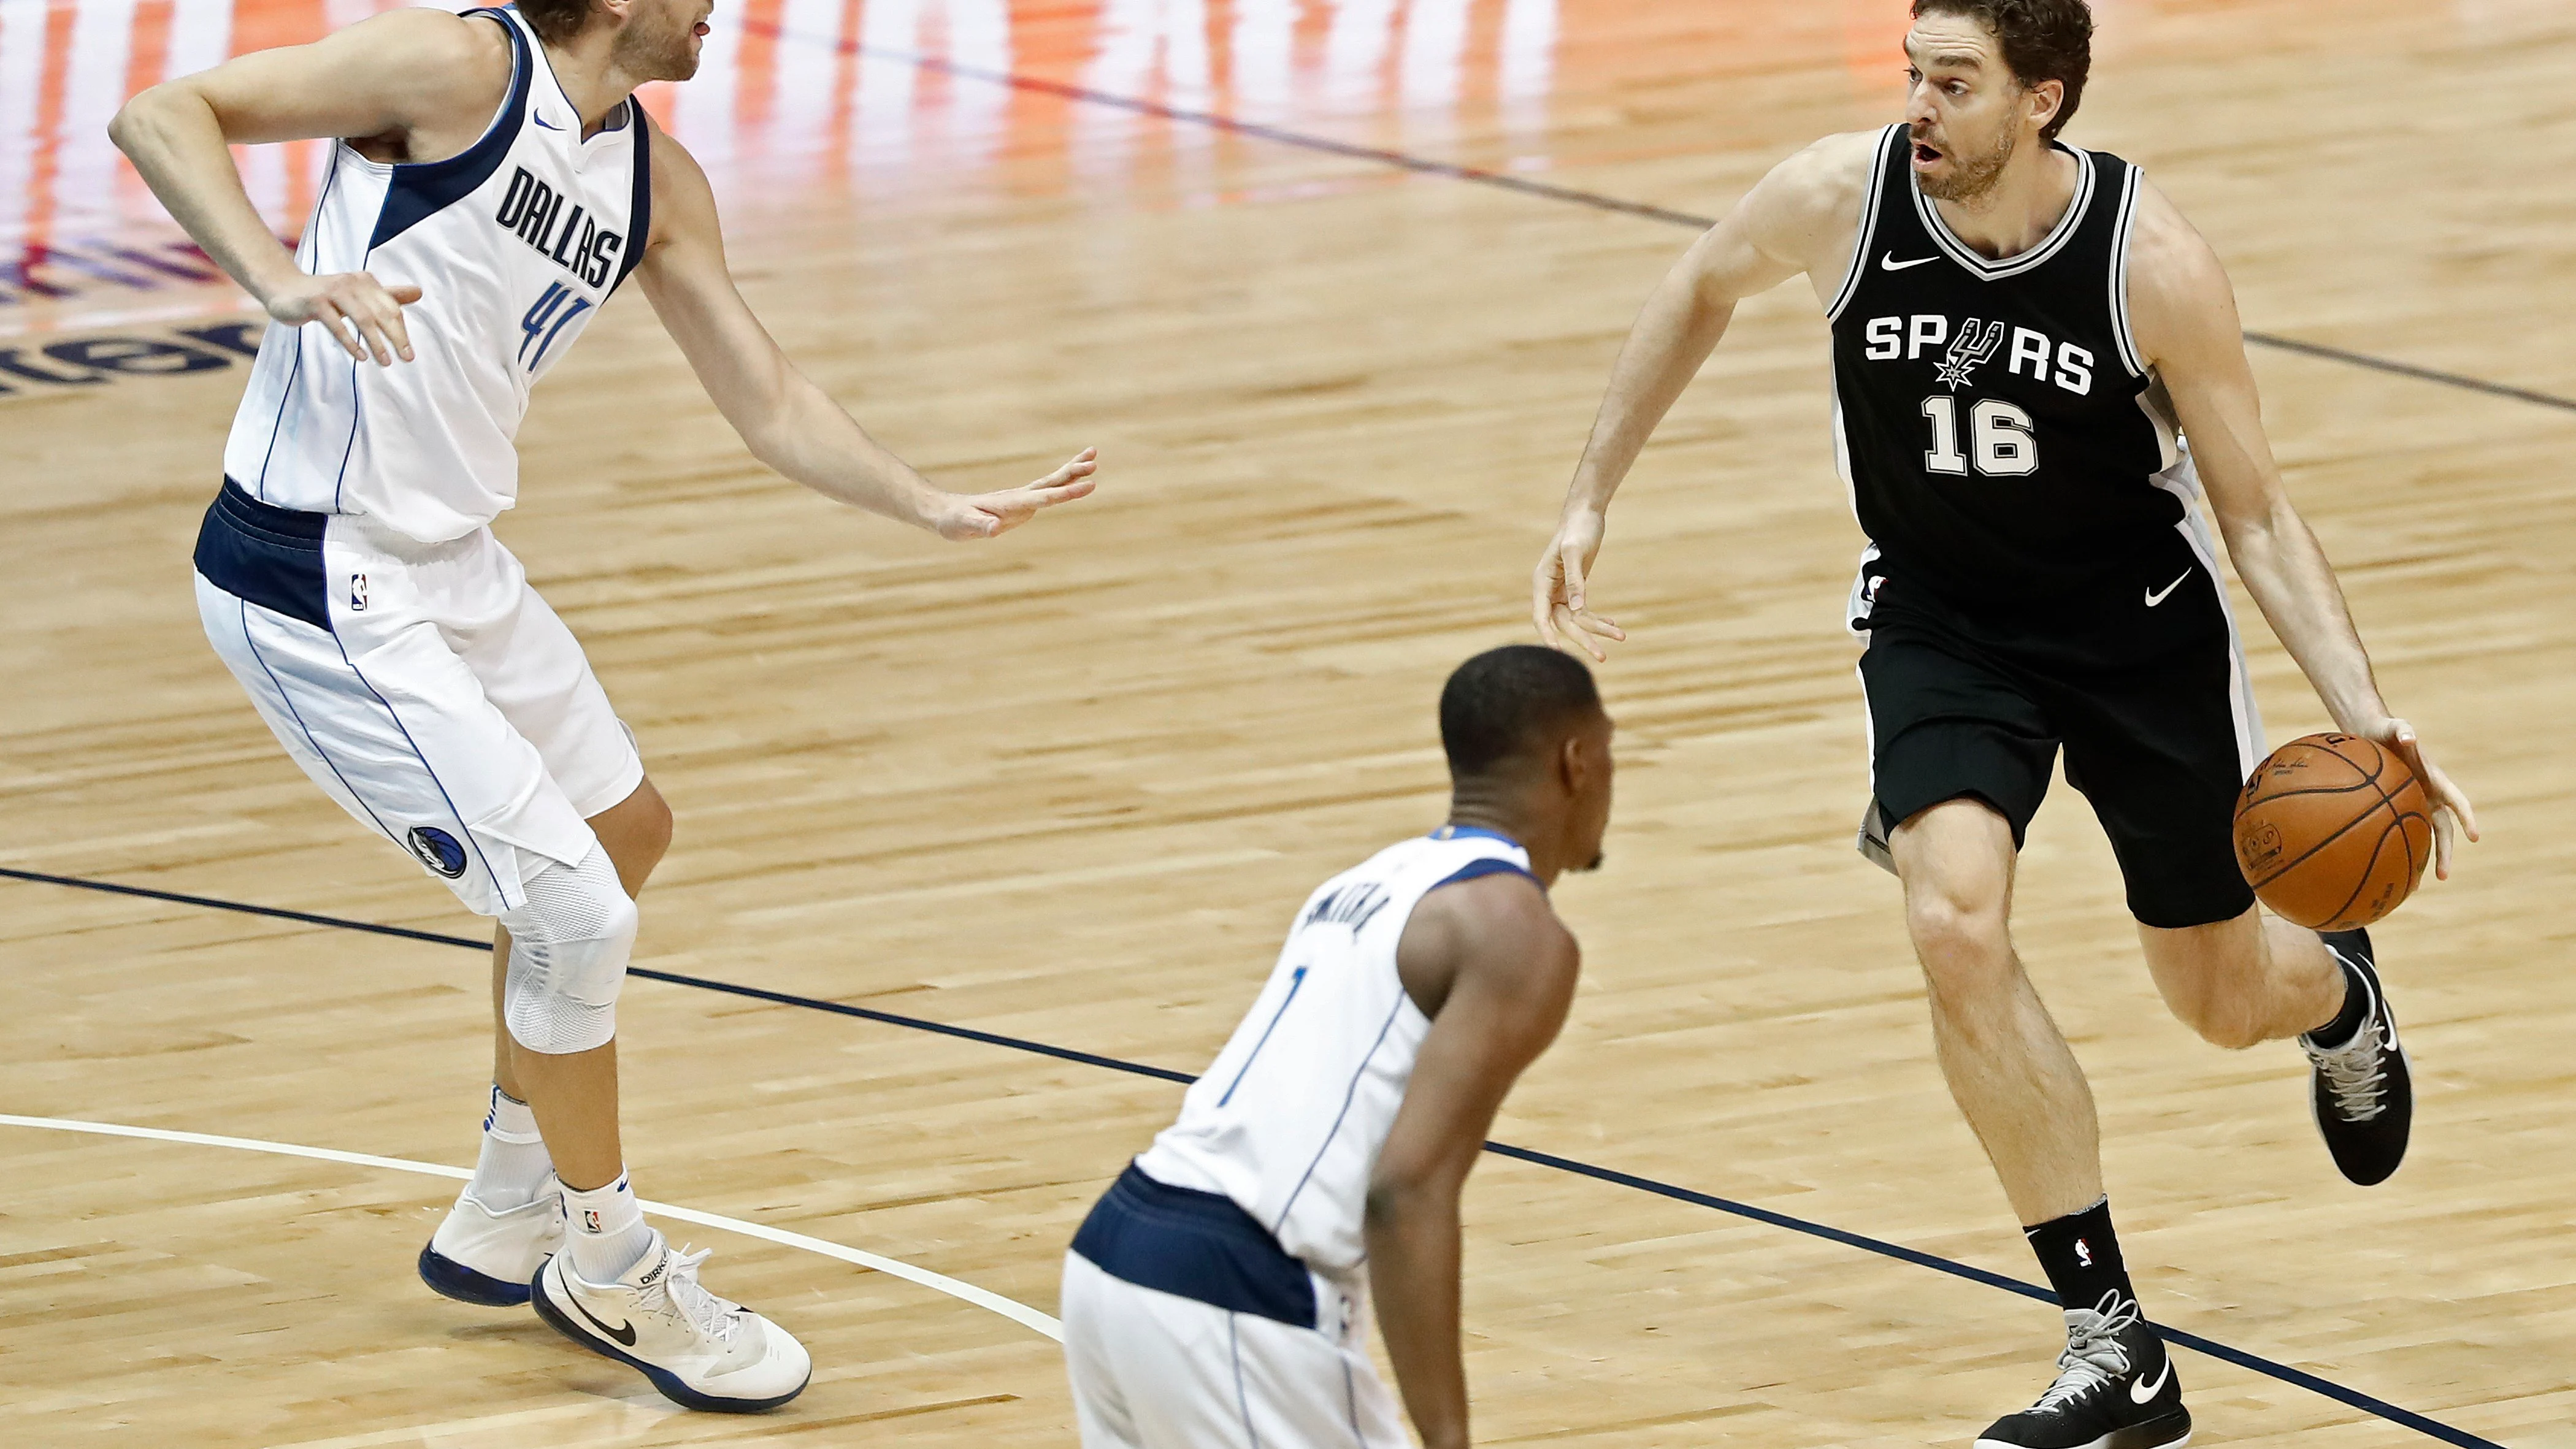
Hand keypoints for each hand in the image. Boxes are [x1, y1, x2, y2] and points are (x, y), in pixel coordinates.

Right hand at [263, 270, 421, 365]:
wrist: (283, 288)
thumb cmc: (326, 295)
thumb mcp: (358, 295)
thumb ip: (387, 296)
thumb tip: (419, 292)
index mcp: (365, 282)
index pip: (391, 308)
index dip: (402, 331)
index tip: (409, 354)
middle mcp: (352, 283)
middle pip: (382, 313)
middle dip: (397, 338)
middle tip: (406, 359)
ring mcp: (333, 291)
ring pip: (362, 319)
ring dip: (376, 342)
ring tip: (385, 362)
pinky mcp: (315, 302)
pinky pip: (337, 325)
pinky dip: (351, 342)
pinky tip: (361, 356)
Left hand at [926, 448, 1098, 540]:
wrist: (945, 512)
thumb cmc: (954, 521)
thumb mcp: (964, 526)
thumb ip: (980, 526)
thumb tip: (995, 528)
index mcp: (1011, 503)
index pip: (1043, 497)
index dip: (1065, 493)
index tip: (1087, 485)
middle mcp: (1019, 497)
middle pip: (1052, 482)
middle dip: (1073, 472)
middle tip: (1094, 459)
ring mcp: (1021, 498)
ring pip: (1052, 482)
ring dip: (1072, 471)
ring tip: (1093, 457)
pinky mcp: (1021, 503)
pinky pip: (1047, 491)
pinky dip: (1063, 483)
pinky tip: (1073, 481)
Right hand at [1531, 508, 1625, 660]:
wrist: (1585, 514)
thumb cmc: (1578, 529)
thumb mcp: (1575, 552)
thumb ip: (1574, 581)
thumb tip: (1576, 609)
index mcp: (1541, 582)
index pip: (1540, 616)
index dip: (1548, 635)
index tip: (1558, 652)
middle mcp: (1549, 590)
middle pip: (1563, 623)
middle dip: (1583, 639)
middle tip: (1602, 656)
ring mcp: (1561, 592)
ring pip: (1576, 620)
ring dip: (1597, 630)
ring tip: (1621, 637)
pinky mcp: (1575, 589)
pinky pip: (1584, 611)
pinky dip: (1599, 619)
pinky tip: (1614, 625)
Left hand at [2354, 717, 2478, 879]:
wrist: (2370, 734)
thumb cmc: (2385, 730)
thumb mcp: (2394, 727)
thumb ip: (2403, 730)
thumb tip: (2409, 736)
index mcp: (2434, 779)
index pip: (2456, 801)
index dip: (2467, 818)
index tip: (2474, 836)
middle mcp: (2428, 795)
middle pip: (2443, 830)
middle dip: (2446, 853)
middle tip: (2444, 876)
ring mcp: (2414, 803)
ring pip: (2424, 837)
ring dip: (2423, 859)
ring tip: (2414, 886)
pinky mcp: (2397, 808)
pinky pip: (2401, 831)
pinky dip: (2398, 849)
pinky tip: (2386, 871)